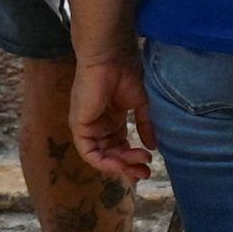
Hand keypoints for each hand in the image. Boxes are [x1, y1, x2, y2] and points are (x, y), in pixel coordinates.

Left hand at [68, 54, 153, 184]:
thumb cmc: (127, 73)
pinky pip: (89, 153)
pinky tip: (120, 165)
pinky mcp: (79, 127)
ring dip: (120, 165)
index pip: (120, 146)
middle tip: (146, 172)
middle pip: (112, 154)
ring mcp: (88, 126)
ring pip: (102, 156)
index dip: (133, 157)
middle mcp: (99, 125)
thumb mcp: (141, 104)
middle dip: (129, 165)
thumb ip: (145, 126)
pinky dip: (104, 163)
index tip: (149, 164)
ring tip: (139, 165)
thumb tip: (153, 147)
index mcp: (112, 119)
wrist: (111, 59)